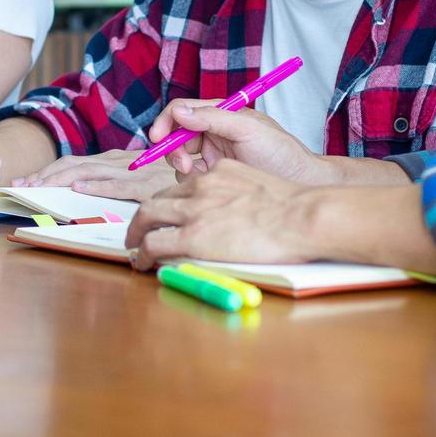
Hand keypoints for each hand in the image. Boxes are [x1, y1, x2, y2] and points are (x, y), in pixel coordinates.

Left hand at [12, 150, 175, 201]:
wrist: (206, 178)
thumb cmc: (171, 182)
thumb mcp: (138, 180)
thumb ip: (115, 185)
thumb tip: (84, 196)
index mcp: (115, 160)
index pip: (73, 163)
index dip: (47, 171)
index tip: (24, 182)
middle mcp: (120, 161)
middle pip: (73, 166)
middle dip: (44, 176)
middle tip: (20, 187)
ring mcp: (132, 171)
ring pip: (88, 173)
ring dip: (59, 181)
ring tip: (37, 189)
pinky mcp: (146, 186)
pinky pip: (118, 186)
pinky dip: (97, 187)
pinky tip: (78, 192)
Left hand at [124, 160, 313, 269]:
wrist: (301, 217)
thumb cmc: (294, 209)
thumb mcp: (260, 187)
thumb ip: (239, 194)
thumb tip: (235, 213)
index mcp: (218, 173)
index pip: (183, 185)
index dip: (170, 200)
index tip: (167, 212)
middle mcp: (201, 187)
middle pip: (160, 198)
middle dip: (145, 215)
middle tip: (140, 229)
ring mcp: (194, 211)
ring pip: (148, 216)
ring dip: (136, 232)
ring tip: (134, 246)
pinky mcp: (193, 236)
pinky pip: (155, 244)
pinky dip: (142, 253)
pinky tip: (141, 263)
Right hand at [147, 99, 332, 184]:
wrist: (301, 185)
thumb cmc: (282, 153)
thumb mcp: (248, 130)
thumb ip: (213, 118)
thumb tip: (180, 111)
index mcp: (222, 113)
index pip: (183, 110)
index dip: (167, 122)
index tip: (158, 138)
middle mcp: (215, 131)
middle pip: (176, 134)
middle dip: (173, 148)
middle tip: (184, 165)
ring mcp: (214, 154)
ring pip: (180, 156)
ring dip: (182, 165)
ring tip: (197, 174)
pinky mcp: (215, 175)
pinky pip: (190, 176)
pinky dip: (191, 180)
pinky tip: (208, 183)